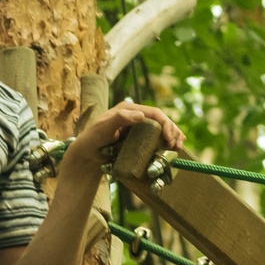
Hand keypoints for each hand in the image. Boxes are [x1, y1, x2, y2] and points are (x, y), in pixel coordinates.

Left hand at [64, 100, 184, 184]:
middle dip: (172, 130)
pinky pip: (156, 137)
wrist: (86, 155)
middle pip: (160, 119)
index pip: (153, 113)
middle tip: (176, 145)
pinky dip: (166, 141)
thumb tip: (141, 114)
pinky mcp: (137, 138)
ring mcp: (136, 127)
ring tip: (178, 146)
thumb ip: (119, 119)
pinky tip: (174, 146)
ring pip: (160, 128)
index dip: (165, 123)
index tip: (169, 138)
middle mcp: (134, 116)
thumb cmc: (91, 140)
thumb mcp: (102, 128)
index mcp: (128, 110)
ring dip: (172, 135)